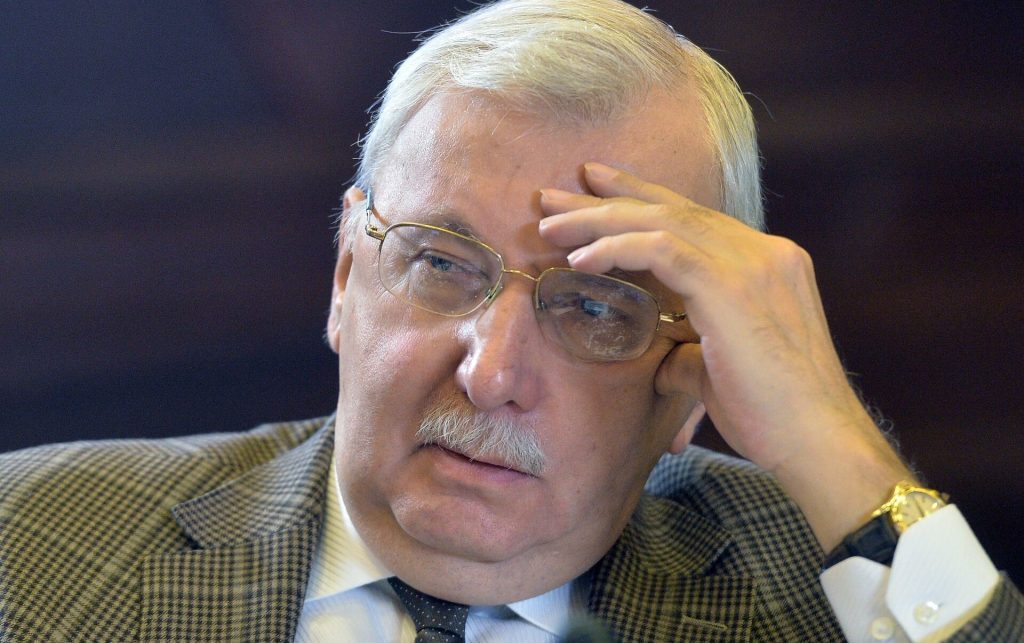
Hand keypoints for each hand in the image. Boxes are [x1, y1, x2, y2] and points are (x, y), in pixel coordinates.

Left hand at [538, 162, 910, 548]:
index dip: (641, 199)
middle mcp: (763, 252)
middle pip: (672, 209)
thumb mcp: (720, 371)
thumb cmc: (774, 415)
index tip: (596, 188)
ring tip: (549, 223)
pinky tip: (581, 259)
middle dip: (608, 198)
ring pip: (661, 221)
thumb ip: (689, 353)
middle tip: (555, 195)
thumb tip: (663, 359)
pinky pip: (662, 250)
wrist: (818, 441)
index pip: (694, 218)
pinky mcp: (732, 286)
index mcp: (765, 263)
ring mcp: (752, 263)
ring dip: (599, 220)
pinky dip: (616, 248)